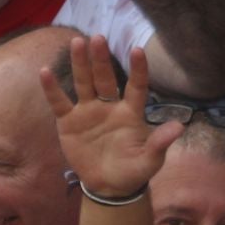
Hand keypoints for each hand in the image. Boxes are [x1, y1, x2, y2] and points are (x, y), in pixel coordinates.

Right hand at [41, 35, 183, 199]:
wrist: (109, 187)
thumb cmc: (133, 171)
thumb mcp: (150, 160)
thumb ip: (160, 143)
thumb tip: (179, 126)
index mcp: (130, 112)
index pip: (136, 86)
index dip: (138, 69)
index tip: (138, 50)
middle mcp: (109, 106)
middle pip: (105, 78)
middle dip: (101, 59)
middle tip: (98, 37)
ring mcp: (88, 111)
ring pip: (84, 83)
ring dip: (81, 64)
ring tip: (77, 42)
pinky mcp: (69, 122)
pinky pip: (59, 102)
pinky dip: (52, 88)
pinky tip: (45, 71)